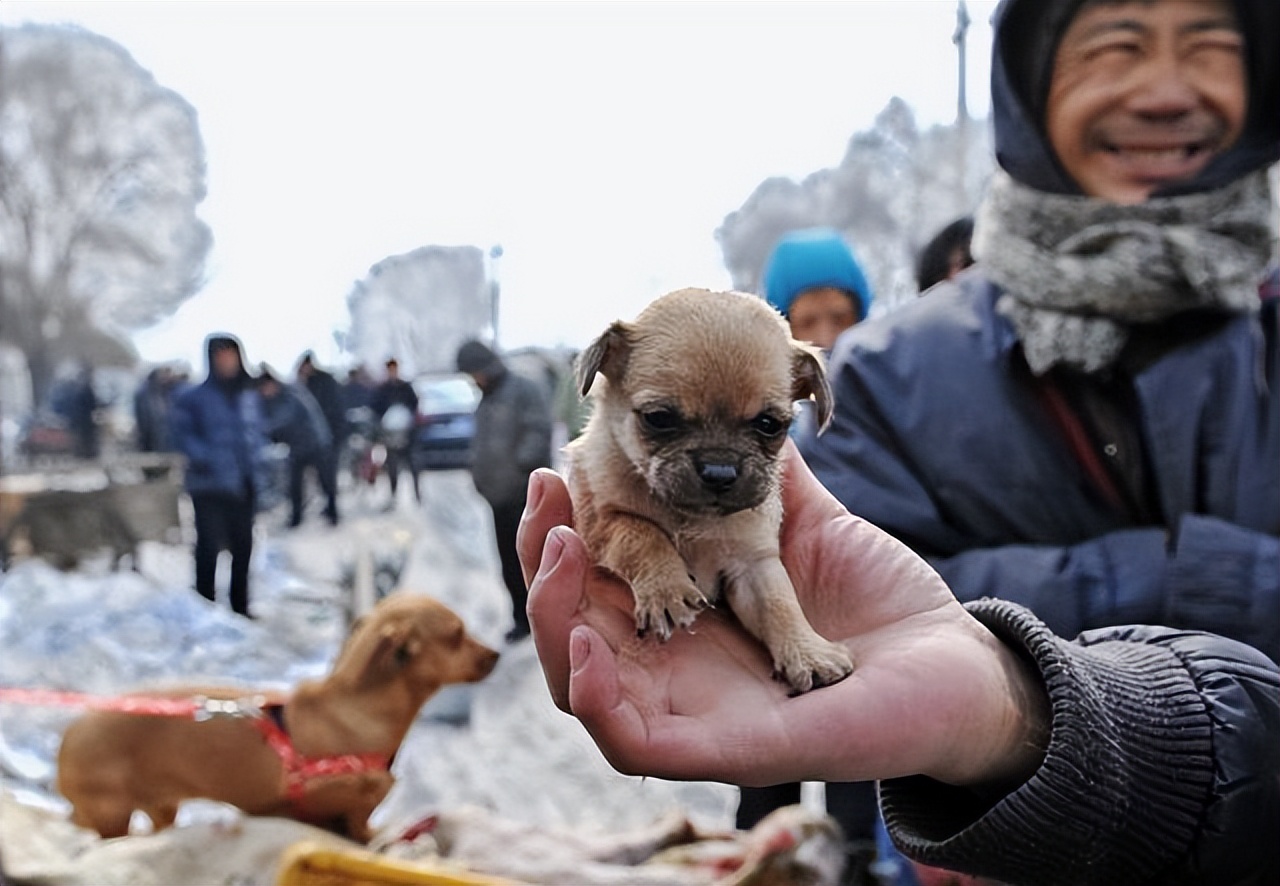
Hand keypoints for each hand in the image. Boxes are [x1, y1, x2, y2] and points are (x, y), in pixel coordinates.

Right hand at [517, 442, 1047, 789]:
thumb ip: (764, 482)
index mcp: (686, 617)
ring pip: (579, 686)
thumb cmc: (883, 605)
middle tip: (546, 499)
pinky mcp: (718, 751)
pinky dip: (593, 696)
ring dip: (553, 618)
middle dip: (544, 563)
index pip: (596, 584)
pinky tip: (585, 643)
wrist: (954, 664)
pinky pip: (629, 740)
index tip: (554, 472)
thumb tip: (738, 417)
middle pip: (572, 631)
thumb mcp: (809, 529)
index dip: (561, 532)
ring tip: (563, 550)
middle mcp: (675, 668)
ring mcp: (692, 712)